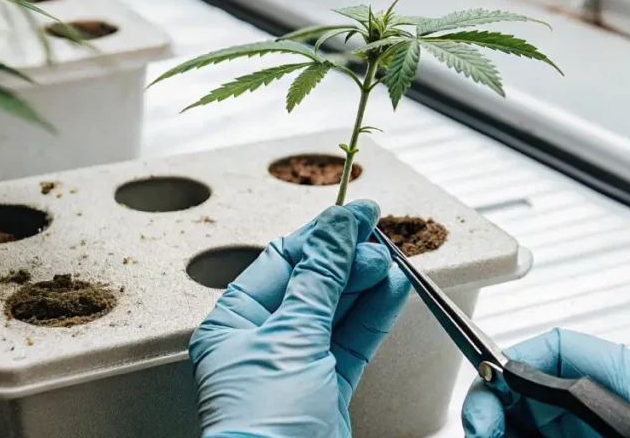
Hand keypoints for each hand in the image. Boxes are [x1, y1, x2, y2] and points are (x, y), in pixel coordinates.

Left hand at [189, 200, 409, 437]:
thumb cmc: (264, 422)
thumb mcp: (291, 336)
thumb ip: (321, 278)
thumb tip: (338, 228)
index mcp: (233, 324)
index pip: (282, 262)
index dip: (322, 235)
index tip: (358, 213)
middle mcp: (262, 342)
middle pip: (313, 284)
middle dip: (348, 260)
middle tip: (380, 240)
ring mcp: (297, 365)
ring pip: (338, 311)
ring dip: (367, 284)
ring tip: (393, 260)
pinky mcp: (328, 388)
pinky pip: (354, 341)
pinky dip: (376, 315)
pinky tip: (395, 290)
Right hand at [462, 329, 629, 437]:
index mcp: (622, 379)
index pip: (559, 349)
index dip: (520, 358)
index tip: (497, 378)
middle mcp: (595, 405)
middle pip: (524, 388)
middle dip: (492, 400)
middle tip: (481, 426)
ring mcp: (578, 434)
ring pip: (517, 422)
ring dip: (492, 427)